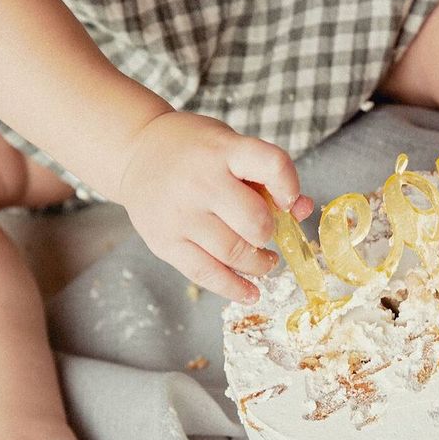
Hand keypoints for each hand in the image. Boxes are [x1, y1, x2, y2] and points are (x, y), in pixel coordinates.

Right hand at [117, 111, 312, 301]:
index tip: (288, 200)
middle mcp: (200, 182)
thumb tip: (303, 209)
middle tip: (267, 233)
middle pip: (255, 221)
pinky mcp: (165, 242)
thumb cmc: (195, 151)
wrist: (135, 152)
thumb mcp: (231, 147)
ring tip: (265, 261)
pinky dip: (234, 288)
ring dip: (259, 264)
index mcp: (223, 150)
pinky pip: (206, 274)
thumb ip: (267, 175)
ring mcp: (180, 215)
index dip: (290, 186)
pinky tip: (250, 293)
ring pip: (234, 253)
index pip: (272, 165)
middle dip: (270, 232)